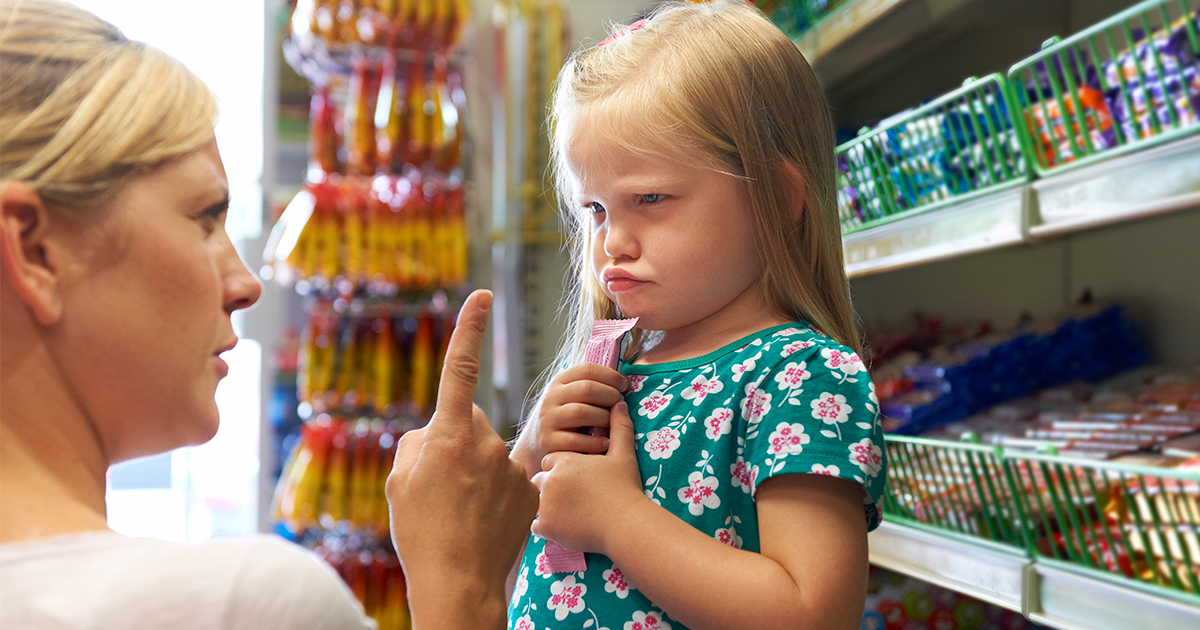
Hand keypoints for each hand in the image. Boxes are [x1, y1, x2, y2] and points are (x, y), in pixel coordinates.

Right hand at [386, 290, 538, 629]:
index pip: (460, 369)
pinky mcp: (531, 488)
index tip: (482, 295)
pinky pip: (508, 477)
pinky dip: (496, 493)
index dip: (470, 329)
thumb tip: (436, 433)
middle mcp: (485, 442)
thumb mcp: (400, 482)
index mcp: (449, 435)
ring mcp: (512, 466)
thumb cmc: (421, 532)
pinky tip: (484, 520)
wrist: (459, 582)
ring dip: (475, 472)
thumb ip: (418, 443)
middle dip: (455, 442)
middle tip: (440, 485)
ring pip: (488, 453)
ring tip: (460, 511)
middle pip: (468, 423)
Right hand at [511, 363, 627, 478]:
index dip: (610, 376)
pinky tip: (606, 443)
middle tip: (621, 405)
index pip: (587, 369)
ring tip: (614, 424)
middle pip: (587, 389)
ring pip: (581, 412)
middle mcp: (551, 397)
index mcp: (559, 381)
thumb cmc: (565, 418)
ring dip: (604, 418)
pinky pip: (575, 440)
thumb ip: (591, 387)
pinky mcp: (548, 441)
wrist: (536, 445)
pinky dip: (595, 442)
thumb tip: (625, 382)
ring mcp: (548, 419)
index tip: (625, 385)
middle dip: (610, 396)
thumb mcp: (571, 396)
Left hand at [530, 401, 645, 555]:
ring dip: (546, 506)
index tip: (576, 478)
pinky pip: (535, 525)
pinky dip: (546, 526)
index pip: (551, 460)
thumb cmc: (625, 489)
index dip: (562, 469)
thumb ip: (619, 427)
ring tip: (567, 512)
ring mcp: (545, 504)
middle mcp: (550, 479)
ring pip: (535, 502)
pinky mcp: (546, 526)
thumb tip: (619, 403)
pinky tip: (563, 526)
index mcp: (564, 460)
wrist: (626, 523)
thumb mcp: (623, 455)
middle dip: (551, 487)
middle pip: (540, 480)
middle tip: (571, 497)